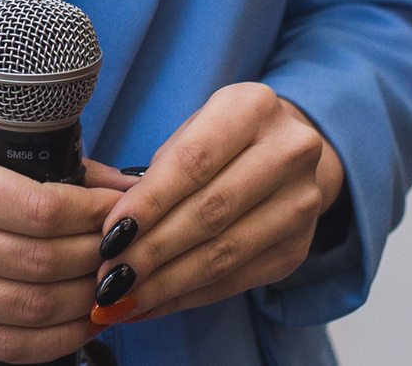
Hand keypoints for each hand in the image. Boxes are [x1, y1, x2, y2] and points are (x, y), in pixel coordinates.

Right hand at [0, 120, 138, 363]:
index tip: (122, 211)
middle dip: (99, 258)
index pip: (36, 209)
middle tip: (127, 247)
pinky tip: (86, 320)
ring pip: (29, 310)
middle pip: (39, 263)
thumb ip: (40, 159)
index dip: (94, 216)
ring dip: (87, 302)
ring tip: (115, 284)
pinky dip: (57, 340)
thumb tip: (118, 187)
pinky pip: (5, 347)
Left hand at [89, 84, 343, 327]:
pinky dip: (189, 296)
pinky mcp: (298, 249)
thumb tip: (113, 229)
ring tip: (124, 297)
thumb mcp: (191, 133)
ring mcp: (302, 204)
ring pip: (225, 254)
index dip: (150, 203)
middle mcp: (290, 153)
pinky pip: (236, 280)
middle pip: (211, 212)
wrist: (287, 154)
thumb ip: (157, 173)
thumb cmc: (221, 141)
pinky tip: (154, 303)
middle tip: (110, 276)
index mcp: (253, 109)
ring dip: (167, 282)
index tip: (109, 234)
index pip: (195, 163)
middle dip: (153, 250)